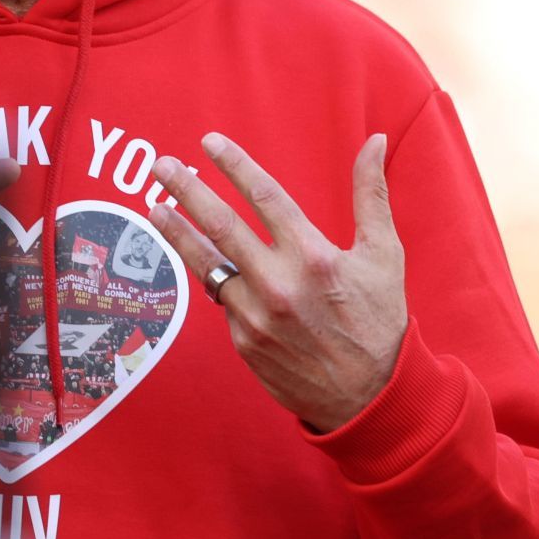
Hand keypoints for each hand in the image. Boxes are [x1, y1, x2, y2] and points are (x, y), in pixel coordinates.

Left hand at [148, 132, 406, 431]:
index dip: (233, 164)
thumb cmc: (378, 320)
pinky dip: (215, 279)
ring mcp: (256, 315)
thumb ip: (371, 194)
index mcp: (314, 257)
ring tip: (154, 208)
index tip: (208, 143)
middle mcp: (279, 284)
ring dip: (177, 233)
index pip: (263, 195)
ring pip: (207, 264)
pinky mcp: (243, 341)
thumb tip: (375, 139)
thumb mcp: (384, 254)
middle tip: (161, 166)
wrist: (369, 398)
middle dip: (187, 190)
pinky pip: (223, 301)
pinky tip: (206, 264)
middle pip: (220, 225)